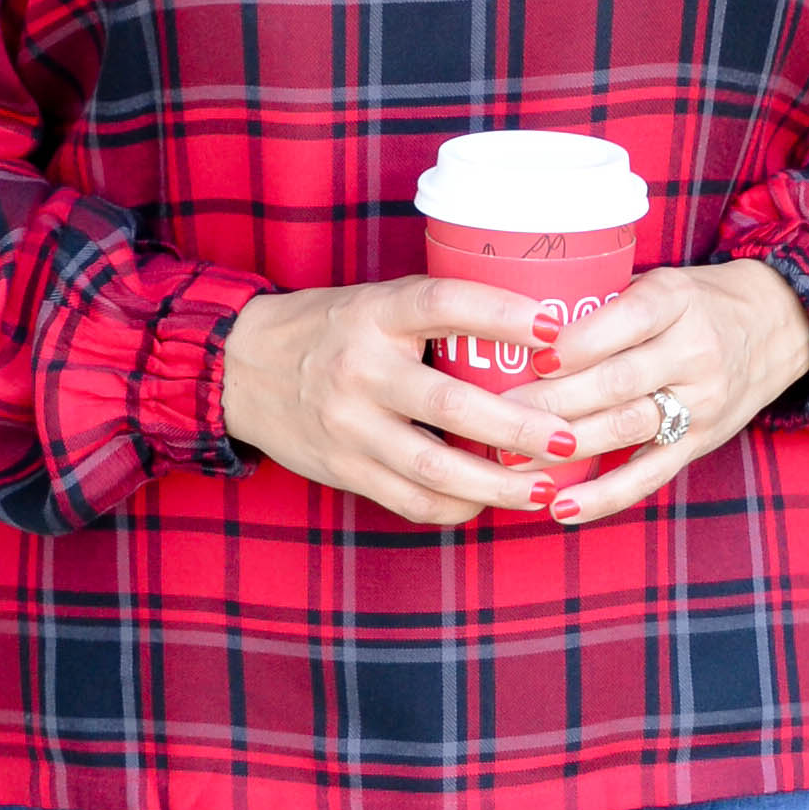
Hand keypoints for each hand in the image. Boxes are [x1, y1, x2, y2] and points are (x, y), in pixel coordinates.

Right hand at [219, 273, 590, 528]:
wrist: (238, 368)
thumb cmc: (330, 330)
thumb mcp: (374, 302)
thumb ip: (436, 314)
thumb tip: (535, 331)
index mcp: (375, 313)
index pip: (443, 305)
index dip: (501, 315)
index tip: (553, 330)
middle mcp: (360, 369)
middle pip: (451, 404)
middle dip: (519, 428)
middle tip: (570, 438)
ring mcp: (349, 425)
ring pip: (435, 468)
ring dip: (498, 485)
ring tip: (545, 488)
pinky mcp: (343, 469)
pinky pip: (411, 501)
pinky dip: (457, 507)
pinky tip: (489, 503)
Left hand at [492, 259, 808, 527]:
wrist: (777, 325)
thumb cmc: (695, 302)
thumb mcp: (661, 282)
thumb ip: (605, 302)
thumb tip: (513, 326)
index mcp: (677, 300)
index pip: (626, 321)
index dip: (578, 344)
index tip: (533, 358)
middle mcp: (694, 352)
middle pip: (617, 382)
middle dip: (552, 402)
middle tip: (497, 414)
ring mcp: (701, 402)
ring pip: (626, 429)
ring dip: (564, 447)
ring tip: (510, 460)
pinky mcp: (700, 443)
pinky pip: (649, 476)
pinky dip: (604, 497)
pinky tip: (561, 509)